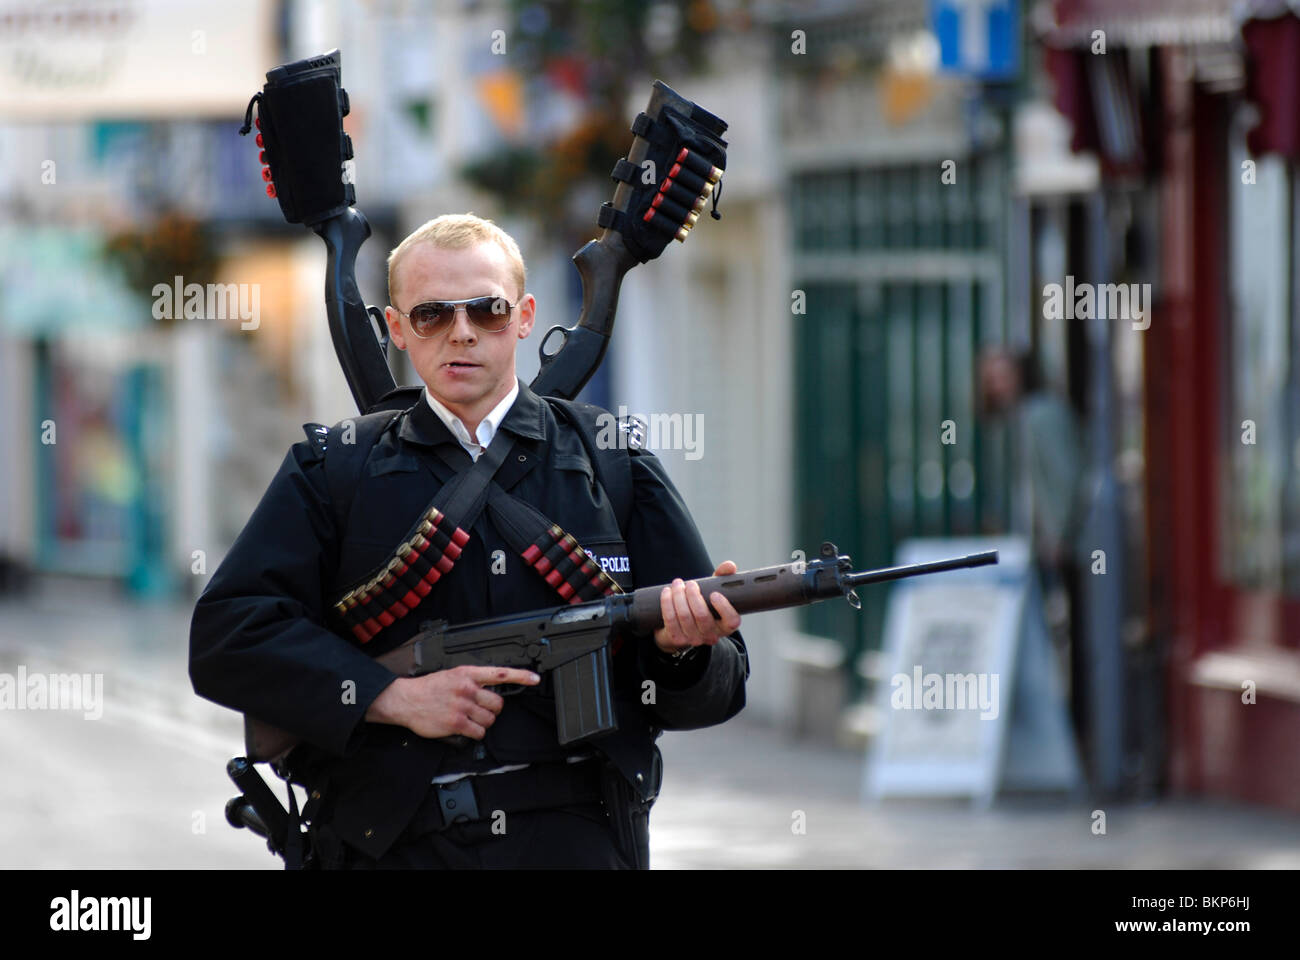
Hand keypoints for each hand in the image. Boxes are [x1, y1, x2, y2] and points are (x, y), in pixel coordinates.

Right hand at [366, 666, 539, 739]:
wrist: (406, 699)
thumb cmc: (429, 688)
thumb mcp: (452, 675)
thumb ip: (473, 681)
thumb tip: (491, 690)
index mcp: (468, 673)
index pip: (500, 673)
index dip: (521, 676)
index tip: (535, 679)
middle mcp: (467, 688)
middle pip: (498, 704)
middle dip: (492, 710)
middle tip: (480, 710)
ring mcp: (462, 706)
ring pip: (489, 720)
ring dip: (482, 723)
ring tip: (468, 719)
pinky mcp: (456, 723)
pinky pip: (478, 732)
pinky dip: (475, 733)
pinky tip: (464, 728)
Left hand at [653, 561, 741, 655]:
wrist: (682, 626)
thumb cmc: (703, 605)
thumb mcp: (714, 591)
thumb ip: (723, 577)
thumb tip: (729, 565)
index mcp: (726, 625)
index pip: (732, 621)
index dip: (723, 607)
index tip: (714, 593)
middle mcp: (711, 635)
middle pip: (702, 615)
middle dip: (693, 595)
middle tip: (690, 583)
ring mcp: (694, 639)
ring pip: (684, 616)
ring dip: (678, 596)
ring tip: (677, 584)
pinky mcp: (677, 638)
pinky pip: (670, 619)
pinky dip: (667, 603)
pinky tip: (667, 592)